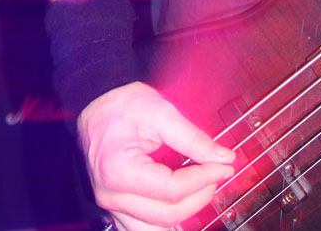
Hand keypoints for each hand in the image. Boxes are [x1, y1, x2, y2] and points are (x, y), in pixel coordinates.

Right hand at [77, 81, 235, 230]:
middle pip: (167, 215)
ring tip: (202, 188)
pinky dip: (165, 221)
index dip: (204, 178)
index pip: (173, 190)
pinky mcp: (115, 206)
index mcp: (119, 170)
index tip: (224, 166)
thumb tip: (222, 157)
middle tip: (216, 172)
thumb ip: (193, 138)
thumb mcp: (161, 112)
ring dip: (184, 213)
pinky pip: (141, 228)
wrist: (96, 103)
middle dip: (200, 196)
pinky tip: (182, 207)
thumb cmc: (122, 104)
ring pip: (154, 230)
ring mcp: (111, 205)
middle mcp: (111, 195)